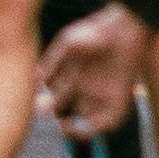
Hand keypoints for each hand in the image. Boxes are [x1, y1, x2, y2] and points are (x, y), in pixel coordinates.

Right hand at [37, 2, 149, 135]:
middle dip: (53, 117)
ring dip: (72, 129)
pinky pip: (105, 121)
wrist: (125, 28)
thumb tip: (33, 80)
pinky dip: (92, 128)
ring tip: (60, 128)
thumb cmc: (95, 31)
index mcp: (71, 73)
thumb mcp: (68, 43)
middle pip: (66, 110)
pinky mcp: (118, 100)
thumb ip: (51, 62)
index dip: (43, 104)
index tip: (33, 109)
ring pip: (84, 119)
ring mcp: (101, 95)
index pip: (54, 95)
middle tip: (44, 120)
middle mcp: (85, 87)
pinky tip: (78, 126)